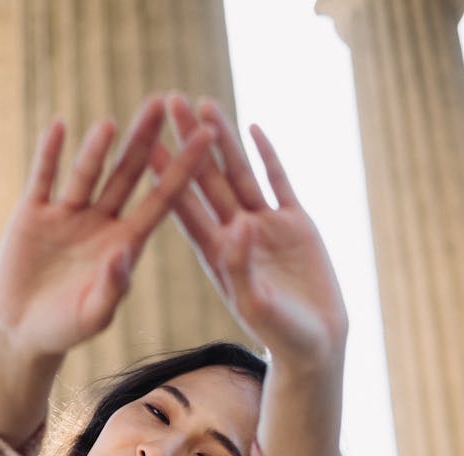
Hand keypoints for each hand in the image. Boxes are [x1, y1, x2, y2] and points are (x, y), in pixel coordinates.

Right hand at [0, 96, 214, 362]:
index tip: (207, 139)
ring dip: (98, 149)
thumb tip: (122, 252)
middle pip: (127, 175)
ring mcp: (67, 215)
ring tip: (111, 125)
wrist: (23, 332)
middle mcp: (101, 223)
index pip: (161, 200)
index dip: (183, 170)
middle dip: (144, 141)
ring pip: (87, 174)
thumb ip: (111, 287)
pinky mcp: (34, 213)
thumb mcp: (93, 316)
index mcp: (125, 245)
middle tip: (162, 102)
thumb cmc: (66, 330)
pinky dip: (51, 154)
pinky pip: (44, 177)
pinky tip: (60, 127)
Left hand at [153, 95, 347, 378]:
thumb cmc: (280, 335)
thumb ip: (242, 268)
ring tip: (205, 103)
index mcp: (218, 255)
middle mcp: (236, 235)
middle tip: (169, 102)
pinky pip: (278, 182)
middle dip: (190, 141)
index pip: (186, 207)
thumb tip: (238, 226)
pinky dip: (268, 156)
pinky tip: (254, 128)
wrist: (315, 344)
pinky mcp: (295, 224)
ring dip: (223, 139)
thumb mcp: (256, 306)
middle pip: (207, 179)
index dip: (168, 174)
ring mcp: (266, 227)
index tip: (147, 143)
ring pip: (240, 173)